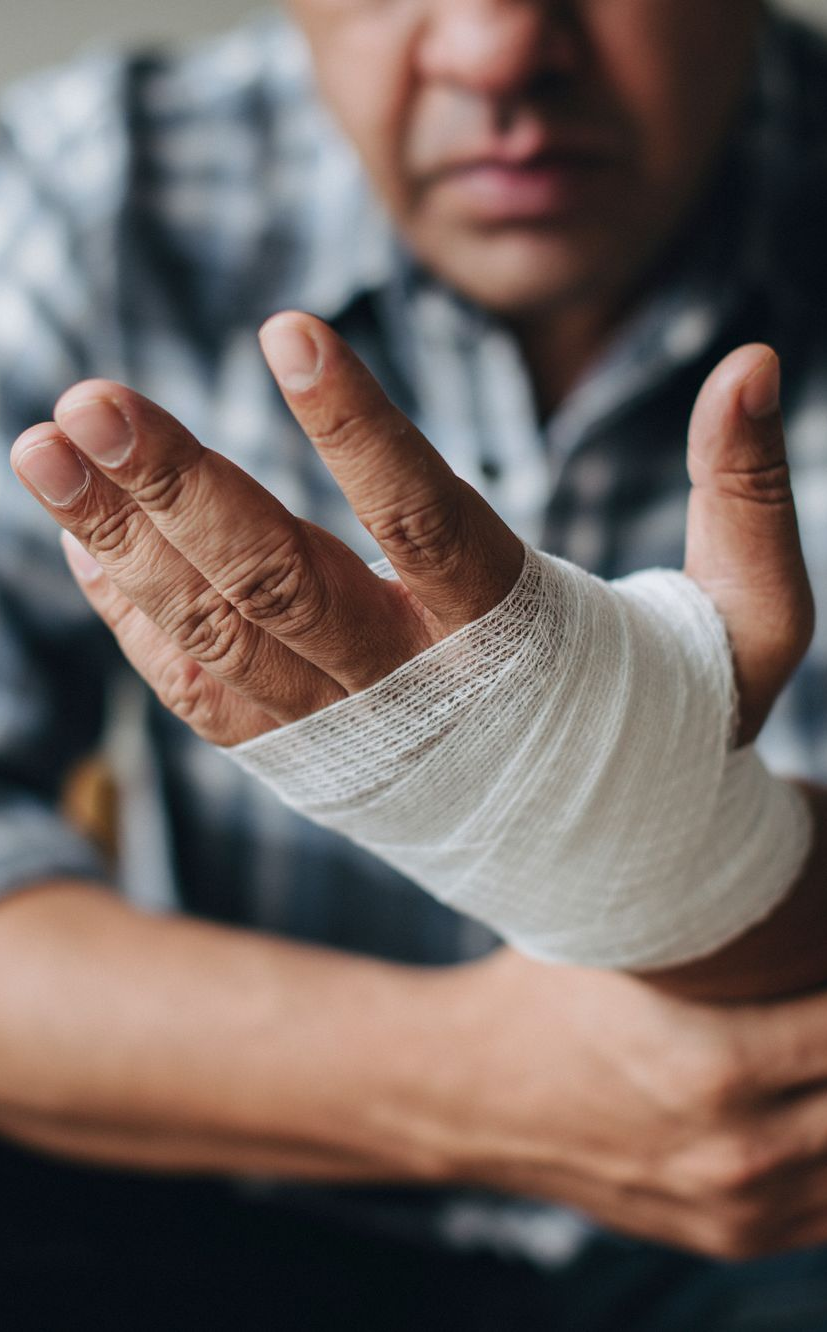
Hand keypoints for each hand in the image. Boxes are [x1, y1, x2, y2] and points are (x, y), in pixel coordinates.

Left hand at [8, 317, 812, 747]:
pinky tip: (86, 548)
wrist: (624, 875)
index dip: (359, 432)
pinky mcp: (311, 765)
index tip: (286, 333)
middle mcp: (420, 693)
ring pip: (221, 637)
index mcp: (525, 645)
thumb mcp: (752, 626)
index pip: (432, 524)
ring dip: (123, 545)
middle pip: (284, 582)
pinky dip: (141, 626)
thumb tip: (754, 359)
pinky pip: (206, 699)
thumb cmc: (686, 727)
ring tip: (45, 449)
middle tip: (89, 400)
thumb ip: (744, 497)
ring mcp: (352, 737)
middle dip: (181, 490)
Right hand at [440, 948, 826, 1258]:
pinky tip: (814, 1105)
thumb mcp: (620, 937)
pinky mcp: (727, 1236)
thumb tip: (794, 881)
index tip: (826, 942)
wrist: (465, 1092)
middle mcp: (737, 1152)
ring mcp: (736, 1208)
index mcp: (716, 1067)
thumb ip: (719, 919)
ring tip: (814, 1051)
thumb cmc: (539, 998)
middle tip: (818, 993)